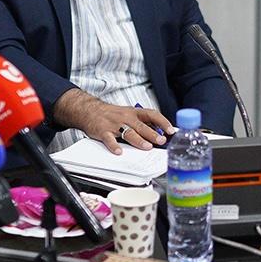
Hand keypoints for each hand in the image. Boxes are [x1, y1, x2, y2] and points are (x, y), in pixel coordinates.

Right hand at [56, 90, 172, 154]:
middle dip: (152, 134)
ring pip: (128, 132)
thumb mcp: (129, 114)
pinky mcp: (103, 131)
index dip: (163, 122)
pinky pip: (109, 139)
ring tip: (147, 147)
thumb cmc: (112, 114)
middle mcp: (126, 117)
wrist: (90, 110)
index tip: (171, 130)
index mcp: (134, 113)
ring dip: (138, 140)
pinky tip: (119, 152)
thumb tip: (159, 133)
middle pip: (141, 126)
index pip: (152, 115)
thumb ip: (142, 123)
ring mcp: (114, 124)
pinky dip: (114, 146)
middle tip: (161, 141)